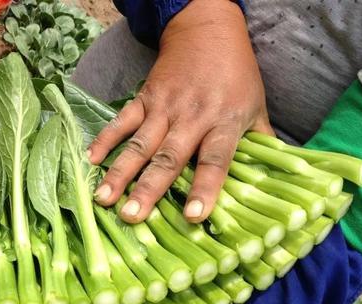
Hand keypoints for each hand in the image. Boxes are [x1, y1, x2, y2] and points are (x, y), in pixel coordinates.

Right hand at [88, 0, 273, 222]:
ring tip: (103, 198)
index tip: (192, 215)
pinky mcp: (145, 98)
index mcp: (224, 122)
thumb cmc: (236, 74)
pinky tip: (91, 159)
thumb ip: (260, 142)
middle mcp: (192, 117)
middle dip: (148, 188)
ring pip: (140, 144)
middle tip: (132, 215)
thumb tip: (270, 179)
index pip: (215, 160)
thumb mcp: (257, 106)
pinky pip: (123, 121)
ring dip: (121, 172)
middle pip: (168, 158)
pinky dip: (106, 139)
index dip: (204, 188)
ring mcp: (164, 107)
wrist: (208, 30)